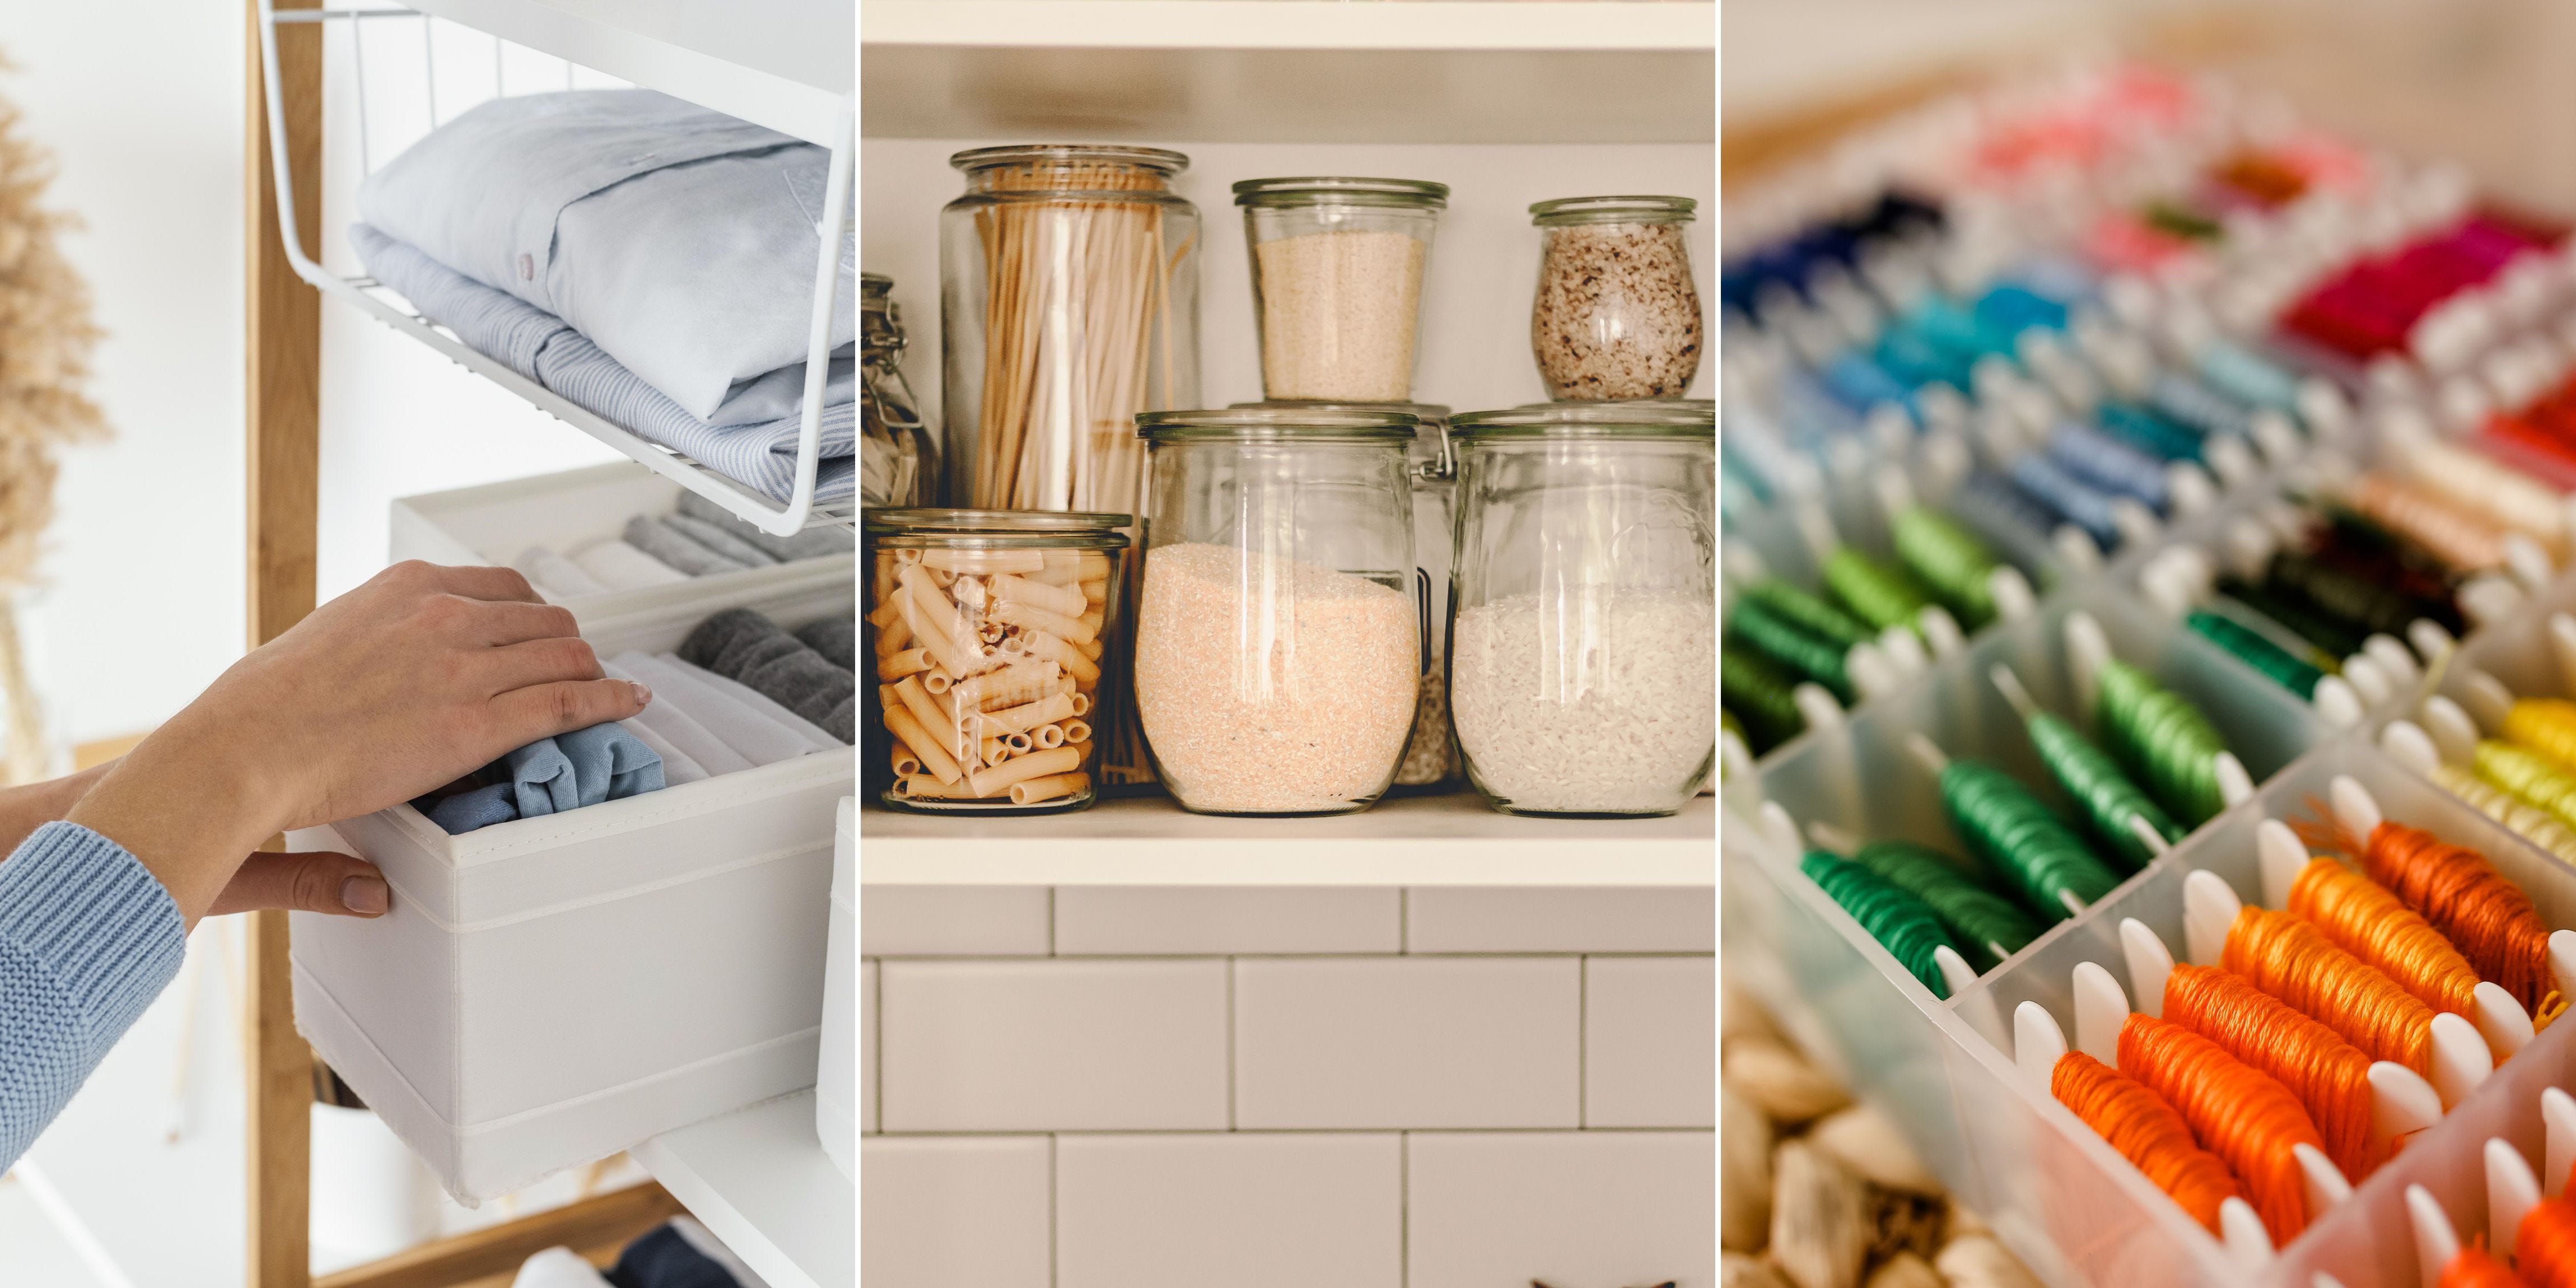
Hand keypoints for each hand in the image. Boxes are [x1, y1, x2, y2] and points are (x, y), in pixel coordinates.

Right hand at [67, 562, 650, 925]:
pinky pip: (569, 702)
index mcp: (410, 586)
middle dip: (567, 643)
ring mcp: (467, 667)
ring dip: (592, 671)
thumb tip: (396, 651)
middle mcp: (447, 615)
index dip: (532, 614)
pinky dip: (611, 700)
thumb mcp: (334, 633)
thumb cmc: (269, 705)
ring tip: (604, 689)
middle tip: (576, 668)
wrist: (248, 746)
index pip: (503, 586)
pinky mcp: (479, 723)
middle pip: (544, 619)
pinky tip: (628, 703)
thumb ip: (383, 632)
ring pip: (565, 655)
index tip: (541, 632)